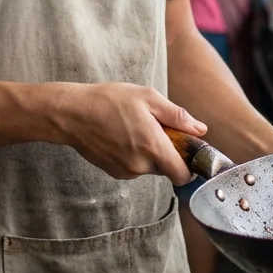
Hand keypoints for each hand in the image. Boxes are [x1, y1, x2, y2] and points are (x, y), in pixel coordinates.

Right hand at [51, 82, 206, 185]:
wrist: (72, 114)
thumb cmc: (109, 101)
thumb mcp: (148, 98)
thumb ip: (177, 116)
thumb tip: (200, 129)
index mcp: (153, 147)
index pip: (182, 175)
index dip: (189, 164)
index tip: (186, 148)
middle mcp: (140, 165)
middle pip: (167, 168)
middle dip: (167, 152)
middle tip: (156, 127)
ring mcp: (126, 171)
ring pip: (150, 167)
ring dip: (150, 152)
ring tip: (135, 127)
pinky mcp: (114, 172)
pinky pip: (135, 167)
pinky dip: (135, 155)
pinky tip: (122, 135)